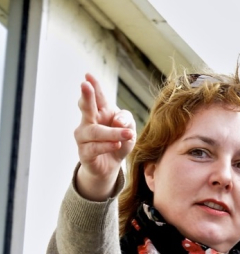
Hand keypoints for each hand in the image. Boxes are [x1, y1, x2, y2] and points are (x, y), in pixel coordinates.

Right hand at [73, 73, 135, 200]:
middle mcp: (88, 121)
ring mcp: (83, 137)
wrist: (111, 165)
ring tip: (128, 134)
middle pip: (86, 107)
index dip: (93, 86)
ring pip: (95, 132)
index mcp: (100, 111)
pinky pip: (94, 148)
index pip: (97, 97)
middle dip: (86, 96)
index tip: (88, 76)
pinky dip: (107, 146)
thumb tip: (117, 120)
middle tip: (85, 85)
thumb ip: (126, 120)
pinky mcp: (84, 153)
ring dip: (112, 133)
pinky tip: (117, 144)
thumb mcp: (129, 129)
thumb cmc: (119, 140)